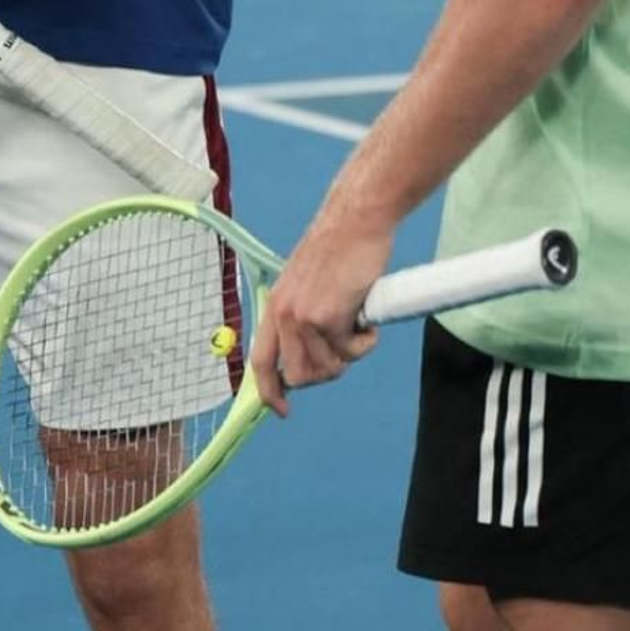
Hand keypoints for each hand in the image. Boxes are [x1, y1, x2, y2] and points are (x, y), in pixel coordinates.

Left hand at [250, 208, 392, 416]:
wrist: (356, 220)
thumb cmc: (339, 248)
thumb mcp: (305, 283)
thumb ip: (301, 314)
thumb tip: (307, 354)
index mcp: (275, 305)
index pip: (261, 361)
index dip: (269, 392)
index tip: (282, 410)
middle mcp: (284, 313)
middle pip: (298, 376)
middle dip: (325, 373)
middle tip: (344, 351)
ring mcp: (305, 317)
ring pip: (327, 369)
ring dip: (348, 356)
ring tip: (357, 327)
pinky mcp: (330, 317)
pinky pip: (350, 352)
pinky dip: (365, 343)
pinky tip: (368, 321)